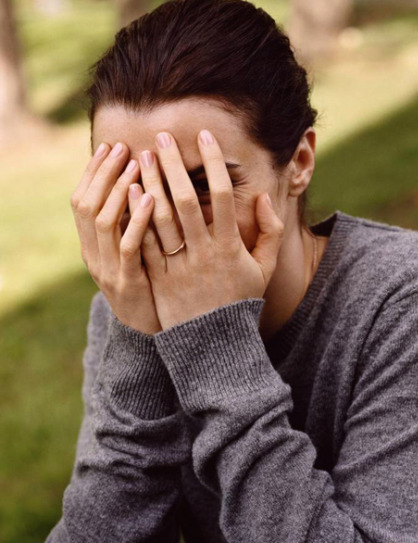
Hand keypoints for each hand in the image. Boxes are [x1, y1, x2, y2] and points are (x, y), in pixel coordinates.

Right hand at [70, 142, 161, 334]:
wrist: (145, 332)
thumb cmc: (145, 286)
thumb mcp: (130, 255)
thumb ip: (127, 225)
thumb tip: (136, 186)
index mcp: (90, 247)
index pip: (80, 202)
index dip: (93, 172)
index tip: (109, 146)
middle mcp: (92, 256)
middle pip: (87, 206)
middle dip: (104, 173)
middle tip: (123, 147)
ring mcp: (107, 270)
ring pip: (103, 222)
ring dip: (118, 189)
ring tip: (136, 164)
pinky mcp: (127, 283)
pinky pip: (128, 246)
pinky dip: (136, 219)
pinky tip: (150, 199)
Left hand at [138, 129, 284, 330]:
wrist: (214, 342)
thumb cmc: (240, 300)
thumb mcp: (264, 268)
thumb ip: (270, 232)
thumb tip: (262, 197)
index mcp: (231, 247)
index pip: (224, 195)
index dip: (214, 162)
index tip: (204, 136)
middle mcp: (204, 252)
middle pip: (187, 200)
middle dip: (174, 165)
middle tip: (162, 137)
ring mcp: (180, 265)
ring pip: (162, 219)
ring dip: (152, 184)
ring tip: (142, 157)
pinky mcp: (160, 278)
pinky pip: (146, 243)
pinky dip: (137, 217)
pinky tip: (130, 192)